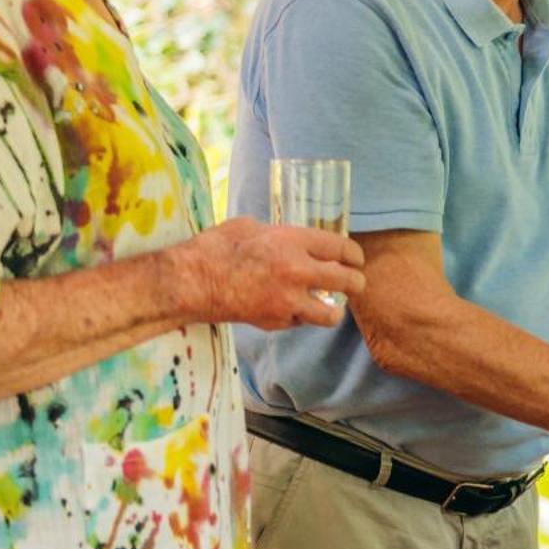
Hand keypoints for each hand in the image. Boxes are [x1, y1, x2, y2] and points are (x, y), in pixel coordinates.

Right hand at [168, 218, 366, 329]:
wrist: (192, 282)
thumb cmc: (215, 247)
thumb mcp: (250, 226)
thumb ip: (277, 234)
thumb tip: (287, 238)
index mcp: (293, 241)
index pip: (341, 248)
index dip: (354, 255)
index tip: (356, 259)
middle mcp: (298, 271)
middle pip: (347, 281)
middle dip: (356, 283)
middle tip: (355, 283)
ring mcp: (288, 301)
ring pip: (331, 314)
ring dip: (334, 310)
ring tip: (330, 306)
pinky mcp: (275, 321)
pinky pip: (300, 322)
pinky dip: (299, 317)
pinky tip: (292, 310)